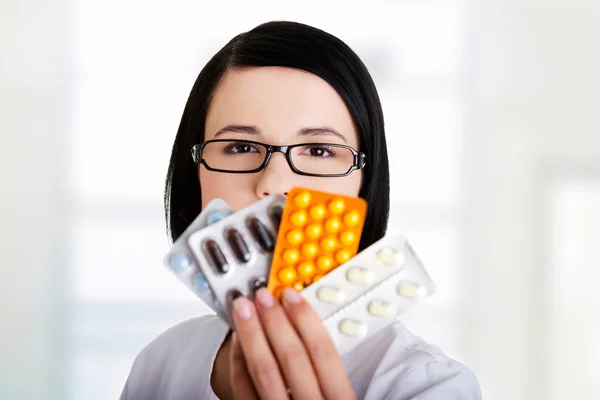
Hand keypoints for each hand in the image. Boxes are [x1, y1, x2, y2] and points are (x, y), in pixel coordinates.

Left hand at [229, 287, 354, 399]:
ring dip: (252, 335)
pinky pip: (243, 392)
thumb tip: (308, 326)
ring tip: (244, 309)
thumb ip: (331, 376)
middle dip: (275, 321)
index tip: (292, 295)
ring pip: (264, 372)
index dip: (306, 320)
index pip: (323, 354)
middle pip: (292, 358)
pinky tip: (237, 343)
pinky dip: (238, 364)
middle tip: (263, 295)